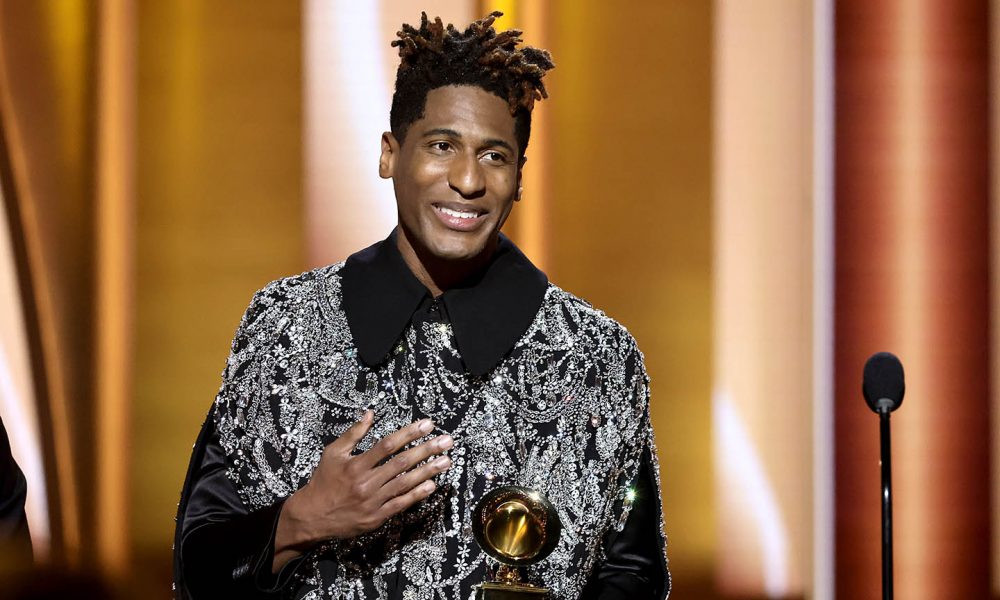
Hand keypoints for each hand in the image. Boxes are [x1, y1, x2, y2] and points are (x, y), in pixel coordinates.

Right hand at [272, 411, 452, 569]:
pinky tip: (432, 485)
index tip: (427, 425)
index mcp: (356, 465)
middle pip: (402, 463)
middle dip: (427, 450)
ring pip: (405, 483)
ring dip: (428, 471)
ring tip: (446, 460)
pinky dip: (417, 494)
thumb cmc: (323, 481)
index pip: (388, 445)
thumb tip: (369, 414)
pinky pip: (401, 504)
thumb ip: (353, 434)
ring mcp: (373, 501)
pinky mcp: (377, 516)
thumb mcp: (333, 453)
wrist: (312, 516)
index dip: (409, 434)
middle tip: (447, 441)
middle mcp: (366, 482)